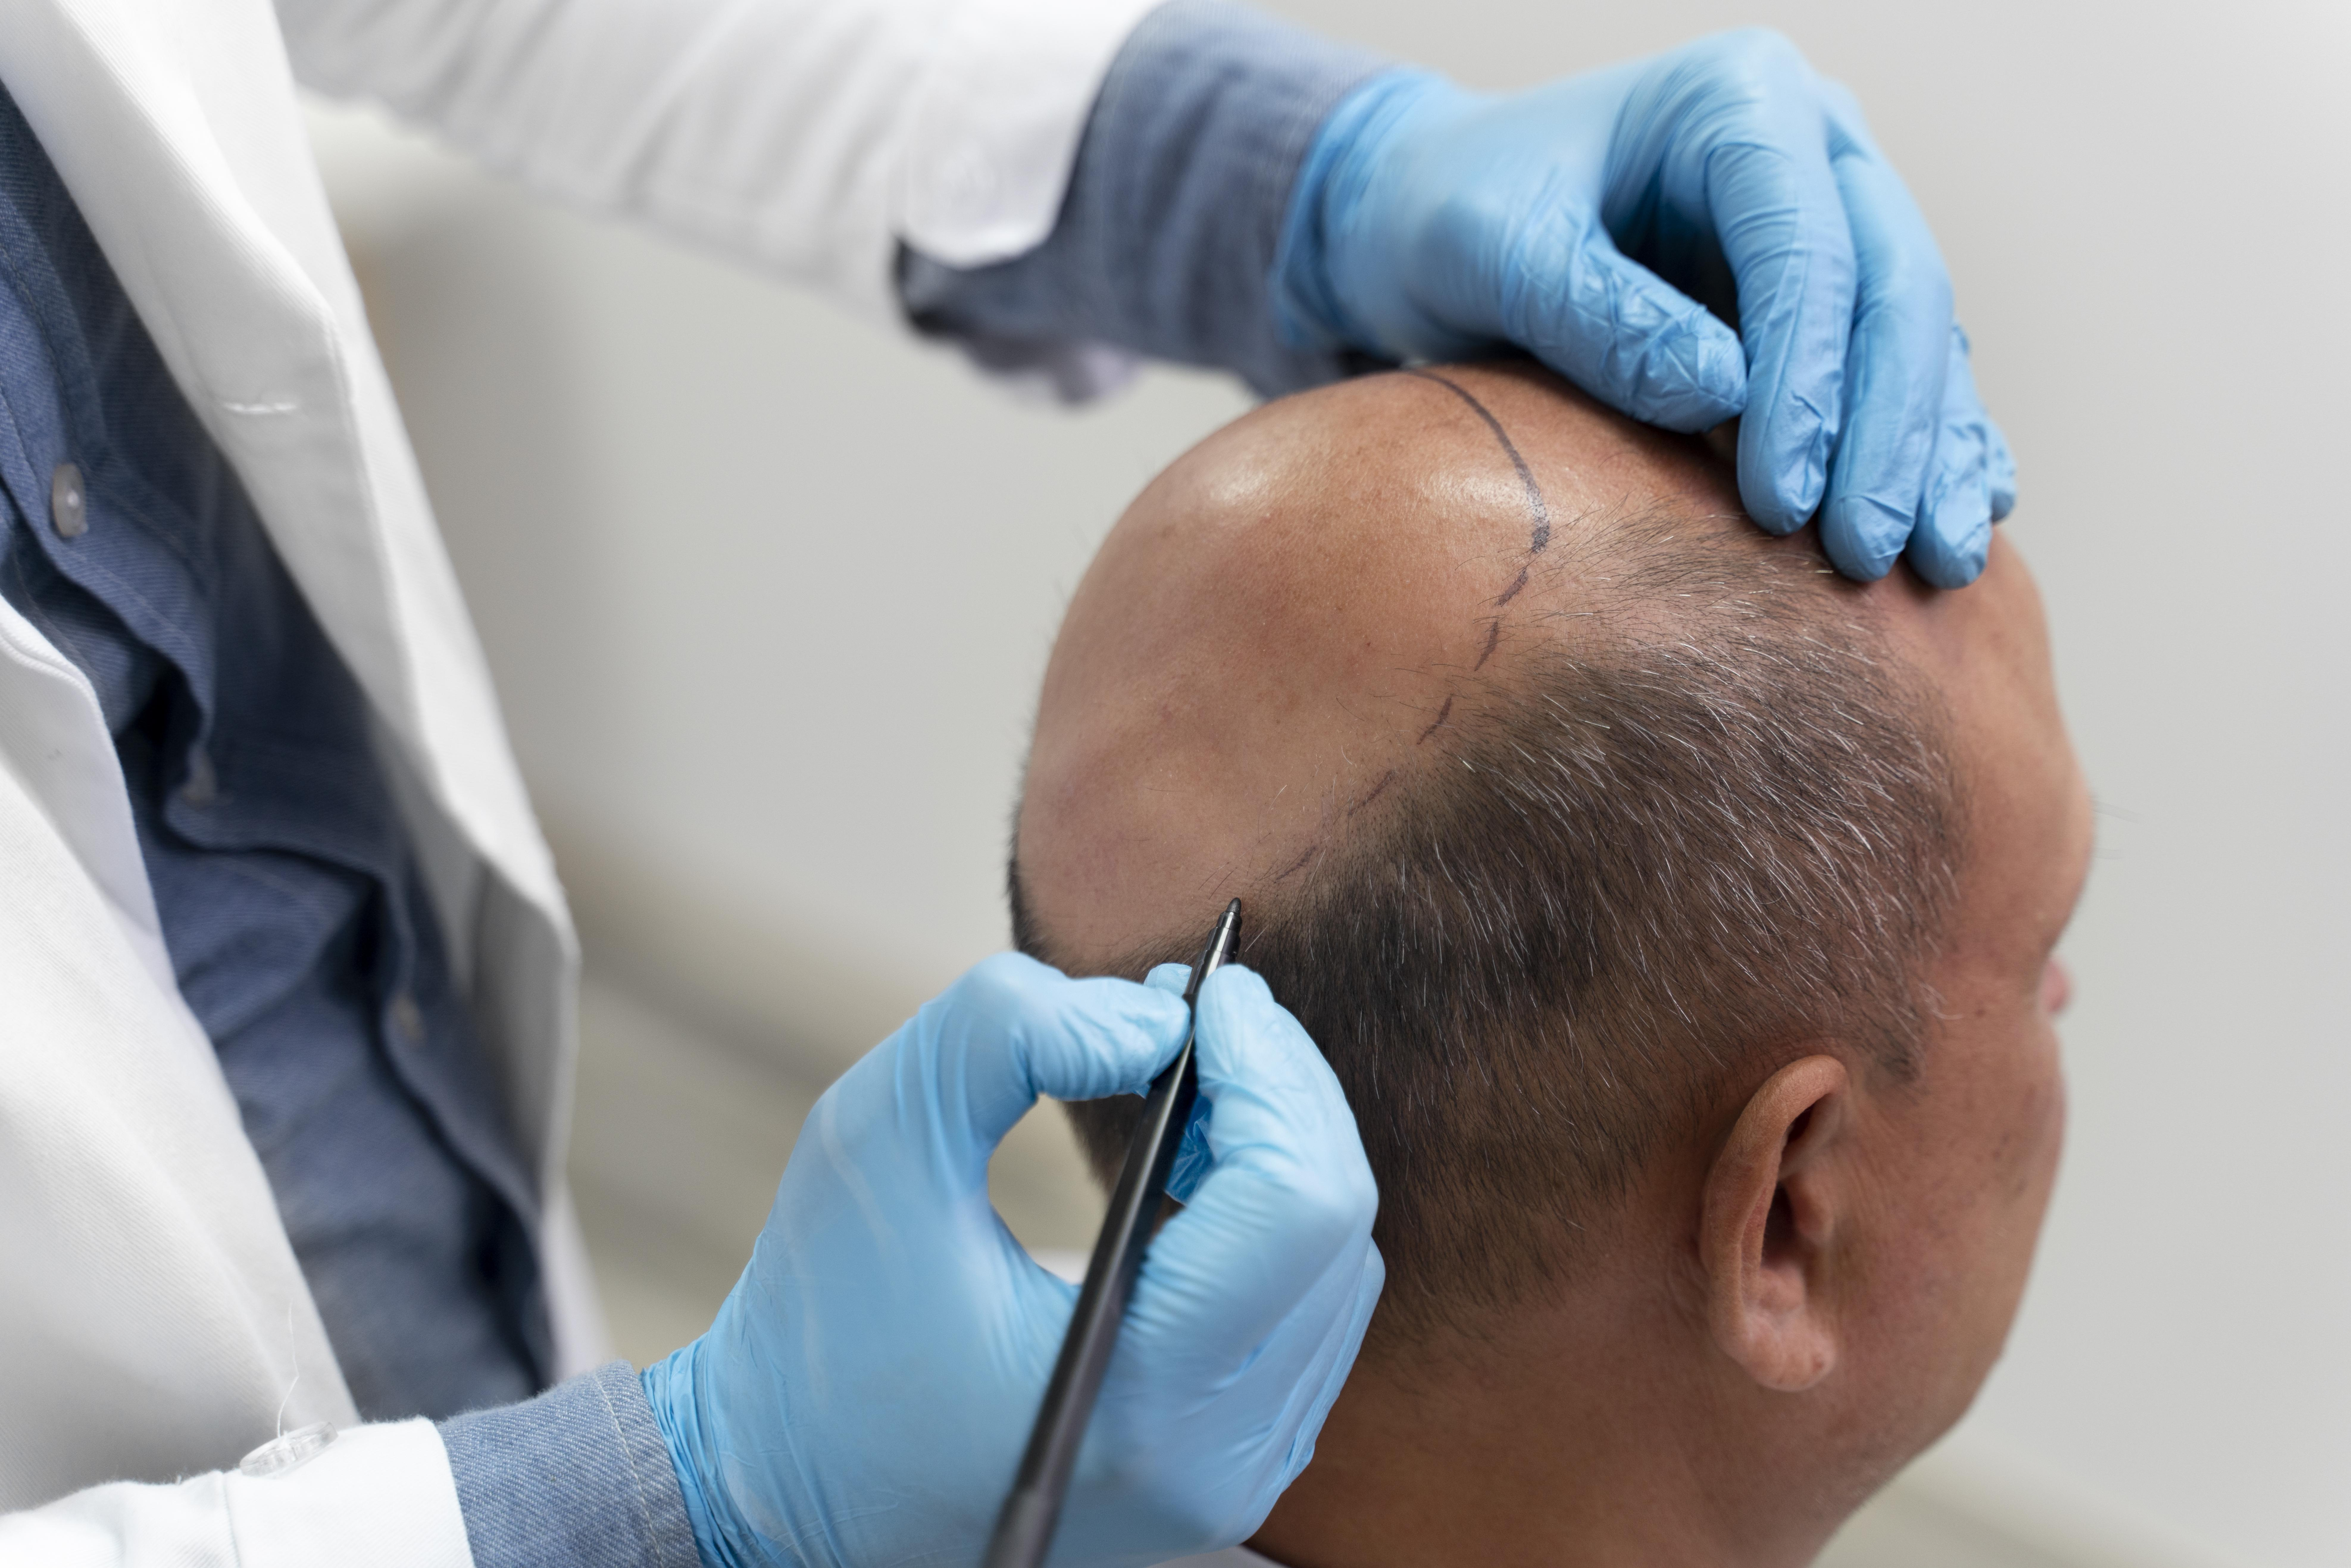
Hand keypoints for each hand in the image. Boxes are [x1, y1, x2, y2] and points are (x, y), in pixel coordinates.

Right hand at [641, 953, 1383, 1567]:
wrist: (786, 1482)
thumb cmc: (821, 1319)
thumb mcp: (872, 1134)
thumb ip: (1007, 1036)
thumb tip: (1153, 1019)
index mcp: (1134, 1394)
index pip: (1296, 1205)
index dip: (1271, 1070)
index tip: (1218, 989)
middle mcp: (1210, 1461)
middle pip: (1335, 1228)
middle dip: (1283, 1090)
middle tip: (1212, 1005)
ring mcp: (1229, 1481)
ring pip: (1339, 1268)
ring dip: (1282, 1147)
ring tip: (1199, 1070)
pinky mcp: (1225, 1472)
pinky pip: (1308, 1316)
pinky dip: (1272, 1216)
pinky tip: (1202, 1161)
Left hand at [1274, 29, 2014, 585]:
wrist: (1433, 216)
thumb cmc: (1450, 217)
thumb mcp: (1492, 253)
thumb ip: (1596, 316)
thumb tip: (1722, 394)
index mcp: (1736, 96)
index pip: (1805, 243)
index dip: (1807, 378)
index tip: (1782, 503)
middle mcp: (1813, 142)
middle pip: (1894, 286)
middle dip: (1888, 430)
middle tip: (1868, 554)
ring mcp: (1837, 214)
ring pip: (1922, 335)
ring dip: (1931, 453)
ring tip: (1940, 565)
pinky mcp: (1833, 294)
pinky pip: (1909, 370)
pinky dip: (1934, 445)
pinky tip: (1961, 519)